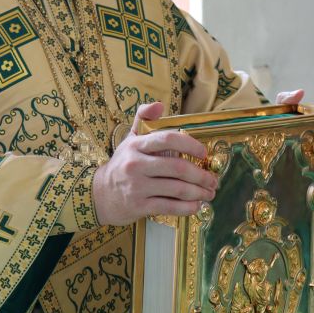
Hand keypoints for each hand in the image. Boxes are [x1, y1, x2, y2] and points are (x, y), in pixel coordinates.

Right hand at [92, 101, 217, 225]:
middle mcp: (136, 165)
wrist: (100, 194)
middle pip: (178, 168)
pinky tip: (196, 205)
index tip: (203, 152)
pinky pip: (170, 207)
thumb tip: (159, 105)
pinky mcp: (139, 206)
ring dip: (199, 192)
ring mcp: (138, 187)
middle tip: (213, 179)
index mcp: (136, 145)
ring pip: (177, 189)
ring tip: (209, 192)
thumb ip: (143, 119)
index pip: (167, 139)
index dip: (190, 144)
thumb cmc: (122, 164)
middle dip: (201, 175)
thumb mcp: (129, 139)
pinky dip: (188, 207)